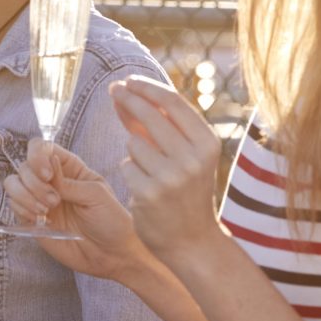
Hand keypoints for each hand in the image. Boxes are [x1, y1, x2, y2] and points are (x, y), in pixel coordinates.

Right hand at [7, 138, 147, 280]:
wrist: (110, 254)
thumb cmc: (111, 221)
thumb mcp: (97, 195)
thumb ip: (69, 182)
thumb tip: (49, 165)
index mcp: (68, 168)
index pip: (41, 148)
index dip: (37, 156)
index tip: (47, 176)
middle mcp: (50, 181)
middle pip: (24, 166)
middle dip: (34, 183)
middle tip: (54, 201)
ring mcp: (38, 199)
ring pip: (12, 184)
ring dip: (25, 196)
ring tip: (46, 211)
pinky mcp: (31, 219)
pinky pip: (14, 206)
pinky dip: (23, 210)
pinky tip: (41, 220)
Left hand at [111, 77, 228, 261]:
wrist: (191, 240)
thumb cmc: (185, 192)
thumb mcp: (185, 156)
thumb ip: (159, 125)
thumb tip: (126, 90)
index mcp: (207, 143)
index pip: (173, 102)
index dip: (147, 87)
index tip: (128, 80)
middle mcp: (193, 157)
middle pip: (150, 115)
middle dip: (128, 99)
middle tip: (113, 90)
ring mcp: (172, 176)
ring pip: (134, 142)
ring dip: (134, 151)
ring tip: (150, 171)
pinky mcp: (149, 193)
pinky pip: (126, 166)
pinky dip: (130, 172)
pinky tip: (144, 187)